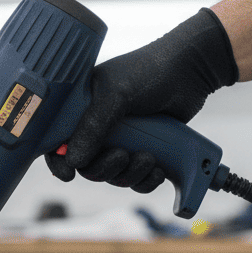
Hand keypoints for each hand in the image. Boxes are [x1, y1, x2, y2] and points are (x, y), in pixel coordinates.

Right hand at [46, 8, 238, 190]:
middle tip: (123, 157)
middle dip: (105, 169)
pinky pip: (136, 179)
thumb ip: (93, 126)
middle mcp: (98, 128)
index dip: (59, 161)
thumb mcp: (117, 95)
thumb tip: (73, 160)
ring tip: (148, 158)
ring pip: (113, 176)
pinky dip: (146, 180)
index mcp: (82, 110)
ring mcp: (121, 141)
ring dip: (130, 175)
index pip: (58, 142)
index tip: (68, 174)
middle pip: (87, 167)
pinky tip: (159, 169)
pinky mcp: (143, 151)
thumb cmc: (151, 71)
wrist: (193, 72)